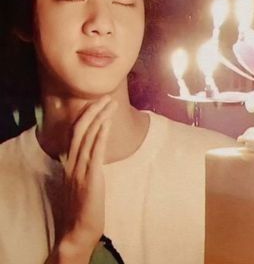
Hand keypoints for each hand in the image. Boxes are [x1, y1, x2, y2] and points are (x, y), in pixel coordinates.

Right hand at [50, 95, 116, 261]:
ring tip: (111, 103)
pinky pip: (95, 152)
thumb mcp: (81, 181)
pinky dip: (100, 134)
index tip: (97, 103)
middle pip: (81, 129)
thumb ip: (86, 165)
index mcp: (71, 163)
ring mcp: (80, 170)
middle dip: (94, 110)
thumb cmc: (83, 206)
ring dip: (100, 117)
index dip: (86, 115)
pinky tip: (107, 122)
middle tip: (107, 96)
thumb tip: (95, 152)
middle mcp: (73, 163)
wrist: (79, 230)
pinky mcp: (90, 178)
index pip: (76, 133)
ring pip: (88, 136)